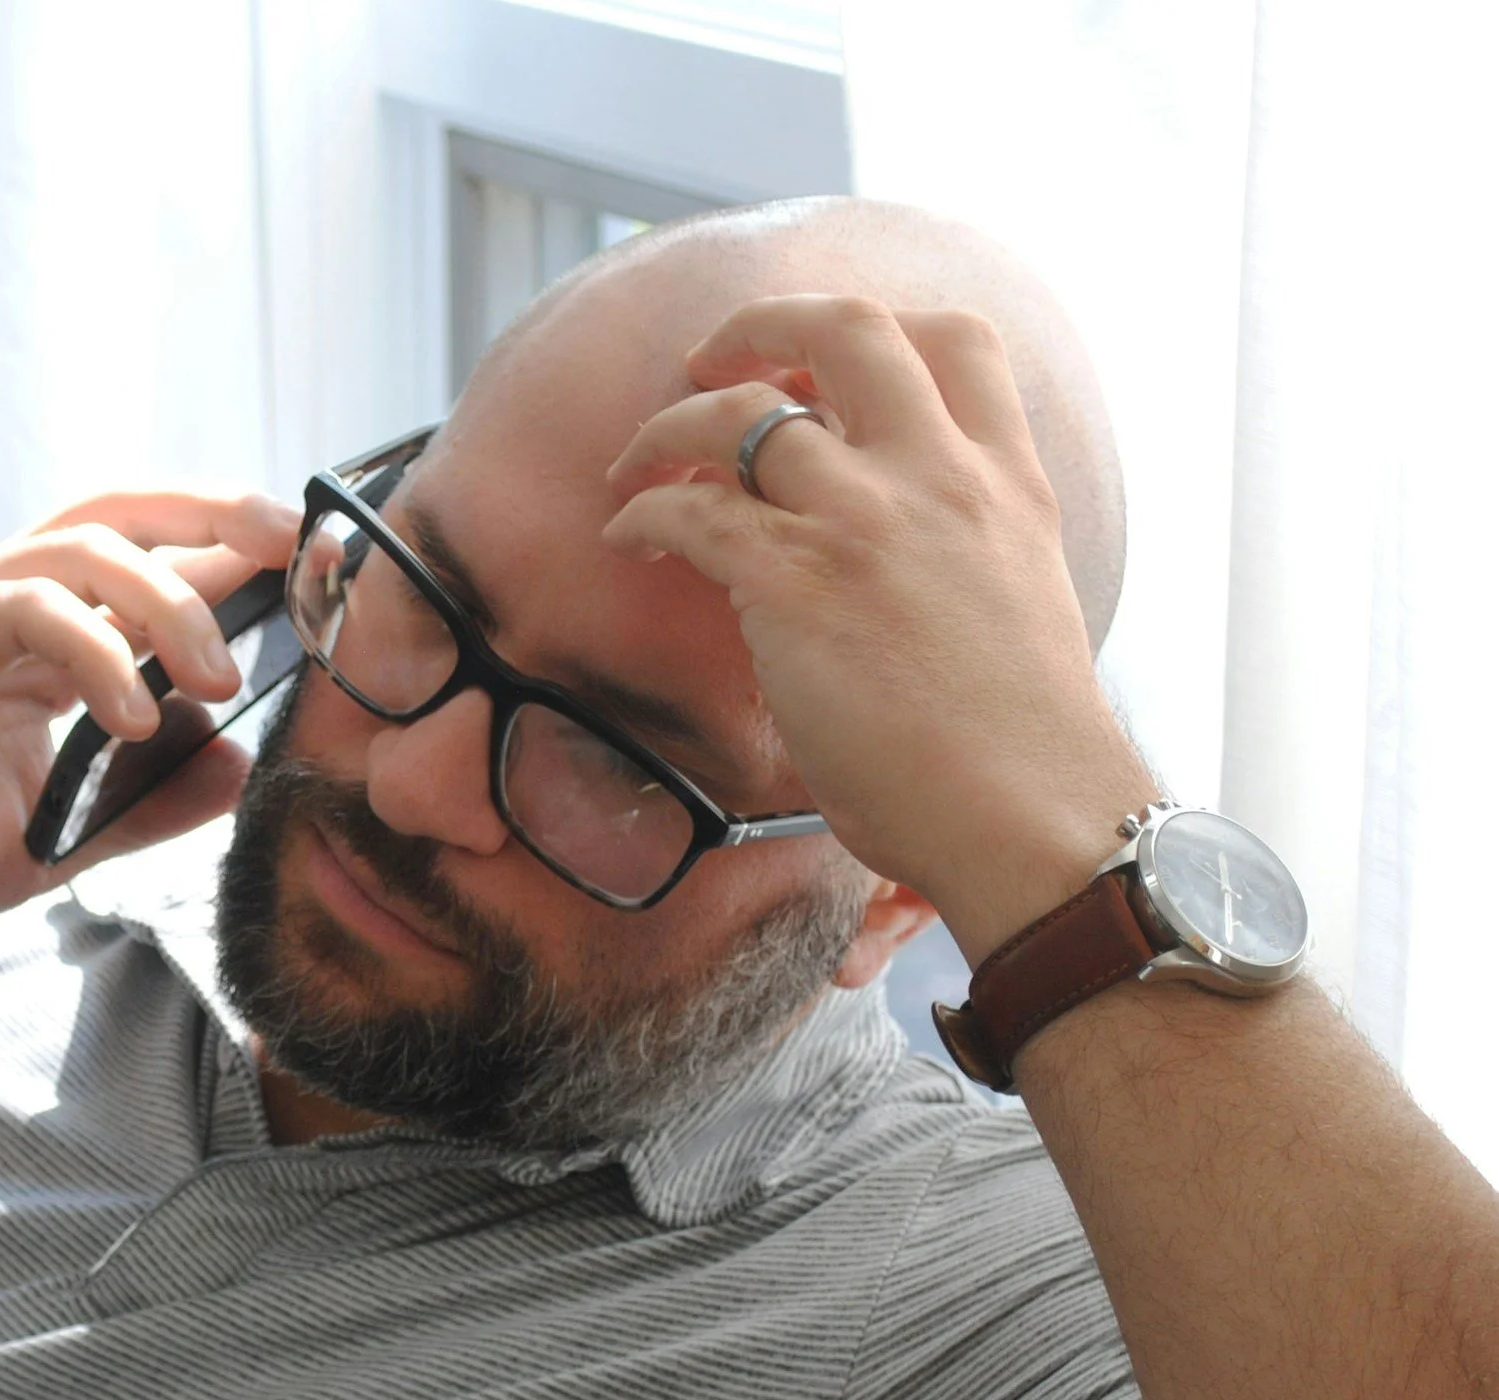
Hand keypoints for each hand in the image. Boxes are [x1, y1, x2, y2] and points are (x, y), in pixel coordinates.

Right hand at [0, 490, 299, 933]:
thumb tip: (236, 767)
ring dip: (166, 602)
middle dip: (214, 514)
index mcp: (41, 639)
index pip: (146, 561)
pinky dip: (91, 649)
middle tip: (290, 549)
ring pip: (82, 551)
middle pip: (122, 515)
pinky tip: (130, 710)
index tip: (309, 571)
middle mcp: (4, 603)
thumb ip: (145, 803)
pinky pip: (23, 608)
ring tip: (216, 675)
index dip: (227, 551)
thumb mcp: (59, 836)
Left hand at [601, 296, 1153, 958]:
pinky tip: (629, 536)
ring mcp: (864, 521)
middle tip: (712, 358)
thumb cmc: (1020, 752)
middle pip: (848, 327)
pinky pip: (689, 507)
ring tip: (635, 462)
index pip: (957, 341)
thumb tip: (877, 569)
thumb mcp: (1016, 609)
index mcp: (1006, 485)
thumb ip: (955, 556)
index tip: (822, 356)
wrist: (1032, 817)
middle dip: (763, 321)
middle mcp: (938, 479)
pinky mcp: (794, 581)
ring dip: (671, 423)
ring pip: (744, 409)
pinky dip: (643, 509)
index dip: (879, 327)